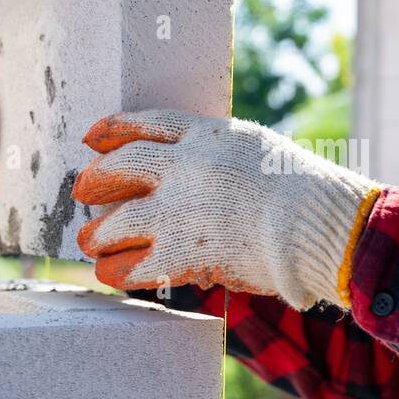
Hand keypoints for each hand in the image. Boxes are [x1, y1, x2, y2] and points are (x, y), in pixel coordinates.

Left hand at [72, 110, 381, 309]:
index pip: (147, 125)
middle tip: (81, 188)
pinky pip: (133, 265)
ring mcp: (176, 211)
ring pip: (117, 220)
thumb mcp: (260, 150)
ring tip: (89, 241)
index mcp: (206, 135)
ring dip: (98, 232)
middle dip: (95, 179)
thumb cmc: (306, 189)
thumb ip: (226, 155)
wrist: (317, 222)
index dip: (114, 129)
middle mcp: (182, 168)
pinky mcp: (180, 254)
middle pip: (120, 167)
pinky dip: (117, 270)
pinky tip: (109, 273)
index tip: (93, 136)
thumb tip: (208, 168)